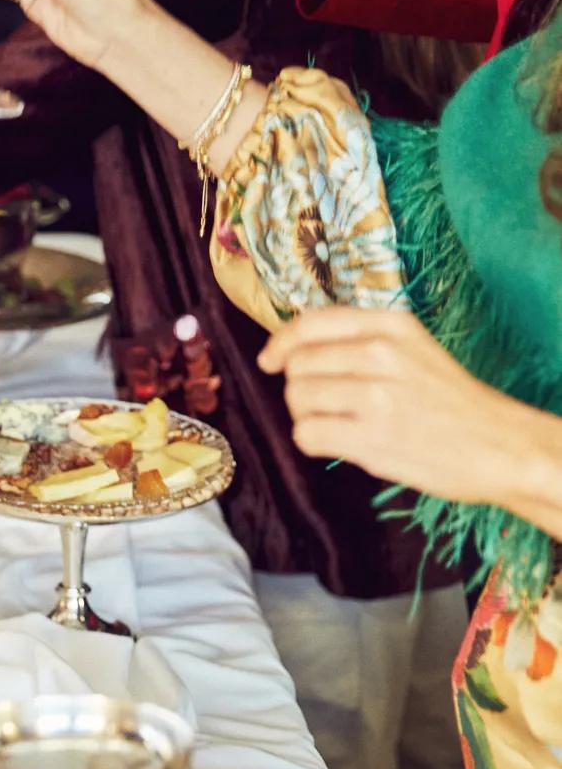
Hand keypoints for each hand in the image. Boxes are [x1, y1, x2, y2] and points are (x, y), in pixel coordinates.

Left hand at [258, 307, 520, 503]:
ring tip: (340, 423)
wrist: (497, 445)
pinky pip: (306, 434)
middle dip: (300, 387)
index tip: (270, 361)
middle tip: (329, 404)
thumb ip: (361, 340)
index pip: (311, 323)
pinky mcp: (370, 438)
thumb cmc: (451, 401)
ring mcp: (375, 396)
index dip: (281, 343)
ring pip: (297, 399)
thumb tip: (294, 347)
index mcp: (392, 325)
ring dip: (307, 415)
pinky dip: (313, 441)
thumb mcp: (414, 349)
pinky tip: (340, 443)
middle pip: (298, 365)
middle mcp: (381, 354)